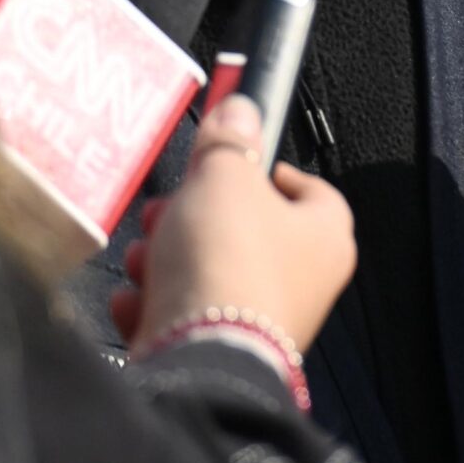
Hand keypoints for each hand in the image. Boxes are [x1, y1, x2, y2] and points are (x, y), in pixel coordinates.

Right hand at [109, 95, 355, 354]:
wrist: (200, 355)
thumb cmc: (228, 263)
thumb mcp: (225, 174)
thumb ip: (230, 139)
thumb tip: (240, 107)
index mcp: (324, 236)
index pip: (308, 188)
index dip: (266, 168)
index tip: (229, 158)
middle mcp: (303, 284)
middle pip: (245, 230)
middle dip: (195, 216)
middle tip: (169, 209)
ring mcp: (262, 322)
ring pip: (207, 272)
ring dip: (166, 259)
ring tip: (148, 257)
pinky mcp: (221, 351)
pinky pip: (183, 316)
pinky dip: (156, 306)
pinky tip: (139, 301)